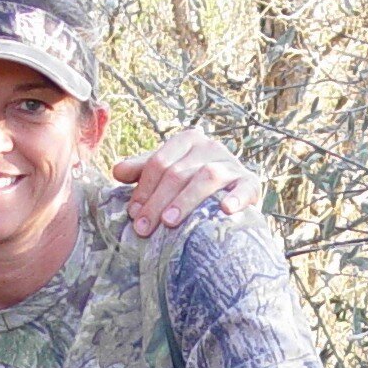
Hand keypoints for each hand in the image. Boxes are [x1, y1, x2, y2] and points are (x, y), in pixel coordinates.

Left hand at [108, 128, 262, 234]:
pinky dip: (236, 198)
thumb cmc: (191, 184)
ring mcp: (232, 164)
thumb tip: (117, 171)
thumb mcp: (166, 174)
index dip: (144, 188)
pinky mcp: (251, 182)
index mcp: (187, 140)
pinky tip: (225, 211)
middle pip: (178, 172)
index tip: (133, 213)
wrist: (233, 193)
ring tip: (170, 222)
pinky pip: (244, 188)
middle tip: (144, 228)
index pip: (159, 162)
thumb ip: (142, 171)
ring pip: (207, 176)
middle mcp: (210, 147)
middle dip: (158, 201)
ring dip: (186, 200)